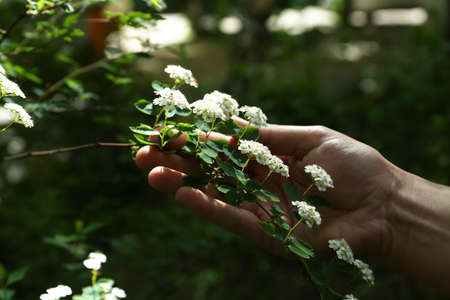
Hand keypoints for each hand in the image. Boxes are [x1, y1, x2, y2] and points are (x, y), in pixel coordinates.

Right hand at [135, 122, 397, 258]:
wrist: (384, 204)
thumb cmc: (354, 167)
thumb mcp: (311, 138)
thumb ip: (271, 137)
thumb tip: (235, 129)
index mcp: (268, 161)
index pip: (223, 151)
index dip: (195, 142)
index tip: (166, 132)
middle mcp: (259, 186)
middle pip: (210, 173)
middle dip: (176, 162)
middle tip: (142, 152)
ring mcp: (261, 211)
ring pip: (214, 196)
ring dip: (181, 184)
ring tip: (151, 172)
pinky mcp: (268, 234)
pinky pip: (233, 219)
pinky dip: (207, 207)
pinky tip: (182, 193)